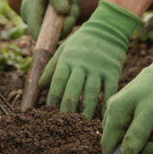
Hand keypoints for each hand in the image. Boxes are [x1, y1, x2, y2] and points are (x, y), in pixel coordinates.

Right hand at [21, 0, 79, 39]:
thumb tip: (64, 11)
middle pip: (53, 31)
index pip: (38, 34)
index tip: (69, 21)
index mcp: (30, 12)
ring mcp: (40, 19)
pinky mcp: (48, 17)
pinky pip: (63, 20)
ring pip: (61, 26)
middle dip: (69, 18)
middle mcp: (33, 19)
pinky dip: (71, 10)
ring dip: (72, 12)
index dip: (54, 34)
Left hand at [38, 0, 140, 118]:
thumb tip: (40, 86)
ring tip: (82, 125)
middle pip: (73, 91)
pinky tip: (103, 116)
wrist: (107, 28)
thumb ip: (51, 67)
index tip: (49, 113)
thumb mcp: (63, 49)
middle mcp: (82, 65)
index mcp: (67, 60)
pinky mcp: (112, 72)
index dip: (53, 98)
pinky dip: (105, 104)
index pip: (57, 82)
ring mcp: (98, 69)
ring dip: (86, 111)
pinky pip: (109, 91)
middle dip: (67, 109)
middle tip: (64, 125)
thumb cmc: (81, 41)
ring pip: (90, 93)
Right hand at [102, 45, 152, 153]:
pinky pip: (142, 133)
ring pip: (134, 141)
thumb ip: (137, 133)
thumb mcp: (151, 111)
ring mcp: (125, 114)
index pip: (107, 146)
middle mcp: (115, 114)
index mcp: (114, 113)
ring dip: (150, 139)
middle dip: (141, 149)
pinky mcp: (135, 114)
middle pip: (121, 147)